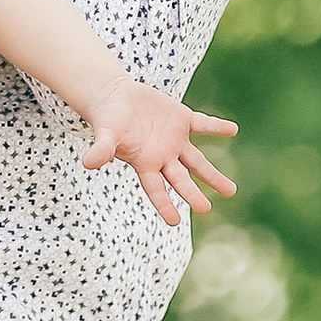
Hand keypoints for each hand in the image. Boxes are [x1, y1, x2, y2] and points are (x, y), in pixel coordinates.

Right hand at [81, 82, 238, 226]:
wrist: (117, 98)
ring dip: (213, 175)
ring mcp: (175, 140)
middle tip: (205, 209)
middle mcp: (163, 157)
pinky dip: (217, 128)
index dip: (164, 204)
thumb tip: (87, 163)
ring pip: (197, 161)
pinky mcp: (182, 120)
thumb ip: (101, 149)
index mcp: (145, 164)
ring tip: (230, 191)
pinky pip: (202, 125)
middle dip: (193, 194)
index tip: (174, 222)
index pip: (156, 189)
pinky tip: (232, 130)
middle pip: (181, 180)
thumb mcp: (105, 135)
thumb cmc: (108, 120)